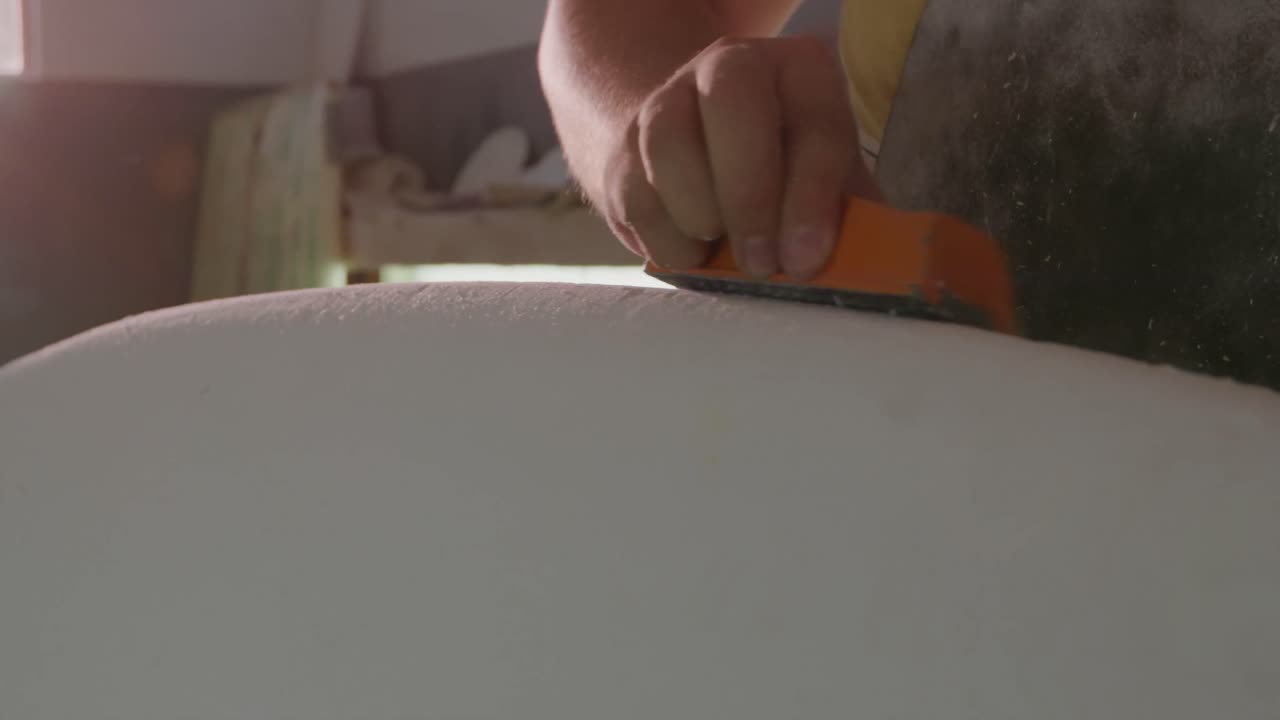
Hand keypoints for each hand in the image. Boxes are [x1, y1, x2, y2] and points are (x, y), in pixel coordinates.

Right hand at [598, 35, 880, 278]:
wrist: (702, 157)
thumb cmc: (785, 182)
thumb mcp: (831, 188)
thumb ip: (853, 220)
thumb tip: (879, 275)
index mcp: (801, 72)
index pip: (813, 123)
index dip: (811, 197)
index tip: (805, 259)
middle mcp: (731, 66)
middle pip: (731, 101)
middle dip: (748, 195)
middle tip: (761, 262)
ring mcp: (669, 99)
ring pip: (668, 143)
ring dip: (699, 213)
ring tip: (720, 252)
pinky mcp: (624, 145)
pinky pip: (634, 192)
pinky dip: (665, 238)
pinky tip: (692, 253)